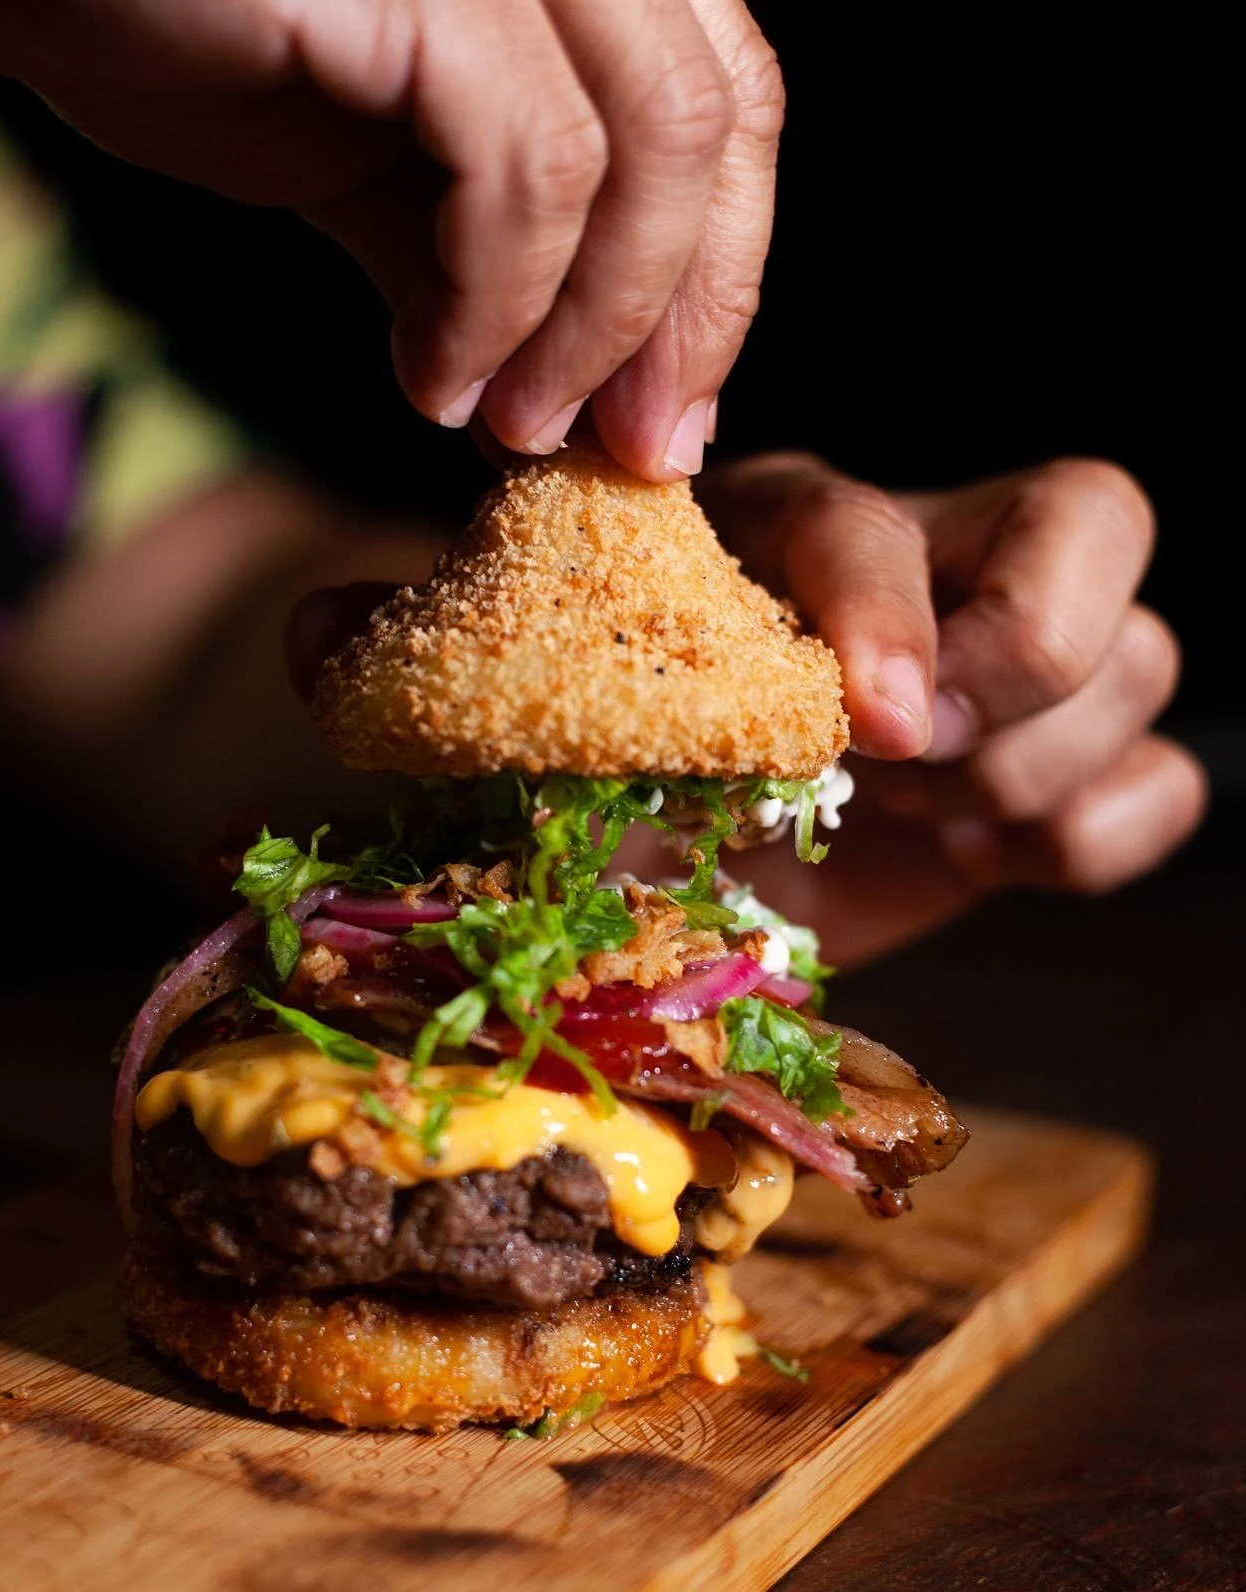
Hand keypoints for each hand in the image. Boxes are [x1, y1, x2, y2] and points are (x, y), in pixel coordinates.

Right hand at [0, 0, 781, 480]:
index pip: (727, 103)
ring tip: (512, 428)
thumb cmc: (188, 34)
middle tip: (629, 457)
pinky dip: (498, 305)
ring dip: (592, 329)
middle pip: (716, 124)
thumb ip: (487, 258)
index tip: (664, 423)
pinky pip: (525, 169)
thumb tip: (560, 403)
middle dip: (687, 320)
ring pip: (651, 146)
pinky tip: (428, 381)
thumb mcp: (375, 166)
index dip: (721, 273)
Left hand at [683, 453, 1206, 964]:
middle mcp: (940, 566)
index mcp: (805, 529)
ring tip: (903, 814)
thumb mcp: (619, 718)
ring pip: (1142, 661)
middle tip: (905, 762)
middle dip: (1015, 662)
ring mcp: (1020, 670)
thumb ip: (664, 688)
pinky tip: (972, 858)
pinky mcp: (1067, 775)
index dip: (882, 620)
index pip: (875, 526)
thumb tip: (774, 719)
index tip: (865, 732)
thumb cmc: (636, 789)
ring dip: (1019, 770)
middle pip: (1098, 515)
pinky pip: (1165, 783)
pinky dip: (1083, 840)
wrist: (686, 883)